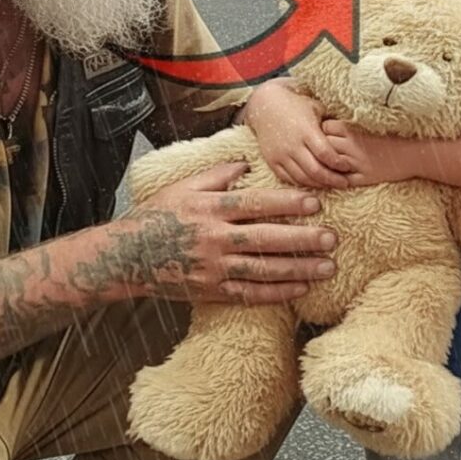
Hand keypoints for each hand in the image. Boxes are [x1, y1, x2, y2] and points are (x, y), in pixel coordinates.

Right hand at [123, 161, 337, 304]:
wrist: (128, 256)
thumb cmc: (157, 216)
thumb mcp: (183, 187)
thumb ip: (216, 175)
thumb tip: (247, 165)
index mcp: (209, 208)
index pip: (254, 204)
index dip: (286, 203)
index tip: (314, 202)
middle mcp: (214, 239)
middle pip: (266, 239)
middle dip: (302, 239)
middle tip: (332, 238)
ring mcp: (214, 268)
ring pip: (264, 270)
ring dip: (299, 269)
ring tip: (328, 267)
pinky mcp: (212, 290)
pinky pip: (250, 294)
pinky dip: (277, 293)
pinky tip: (300, 289)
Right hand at [243, 78, 351, 188]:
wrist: (265, 104)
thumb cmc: (295, 104)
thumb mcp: (315, 107)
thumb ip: (331, 124)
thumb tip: (351, 133)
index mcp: (305, 130)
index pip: (326, 154)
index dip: (339, 164)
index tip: (348, 166)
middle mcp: (292, 144)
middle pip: (316, 171)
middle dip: (333, 180)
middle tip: (345, 183)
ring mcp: (280, 154)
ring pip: (303, 178)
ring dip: (319, 184)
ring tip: (331, 184)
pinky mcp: (272, 160)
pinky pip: (289, 179)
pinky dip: (302, 184)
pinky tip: (313, 183)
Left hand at [321, 120, 419, 184]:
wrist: (414, 152)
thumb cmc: (390, 135)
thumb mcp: (367, 125)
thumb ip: (347, 125)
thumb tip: (325, 124)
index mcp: (353, 129)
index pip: (325, 127)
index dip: (323, 131)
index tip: (326, 134)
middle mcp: (352, 145)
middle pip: (324, 144)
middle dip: (322, 146)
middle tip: (324, 149)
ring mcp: (357, 163)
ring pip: (329, 163)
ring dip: (327, 163)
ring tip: (329, 163)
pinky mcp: (364, 178)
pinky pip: (341, 181)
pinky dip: (336, 180)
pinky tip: (336, 176)